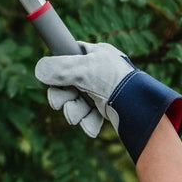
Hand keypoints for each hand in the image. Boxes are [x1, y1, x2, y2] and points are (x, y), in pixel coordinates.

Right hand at [35, 41, 181, 162]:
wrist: (142, 108)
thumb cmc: (115, 80)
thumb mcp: (83, 69)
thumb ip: (58, 68)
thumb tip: (39, 70)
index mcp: (96, 55)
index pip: (69, 57)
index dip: (57, 69)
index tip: (51, 80)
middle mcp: (99, 72)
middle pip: (68, 84)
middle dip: (63, 97)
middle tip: (58, 104)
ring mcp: (104, 91)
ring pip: (77, 101)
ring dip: (73, 111)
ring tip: (76, 117)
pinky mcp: (109, 109)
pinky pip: (90, 115)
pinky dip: (88, 122)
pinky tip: (91, 126)